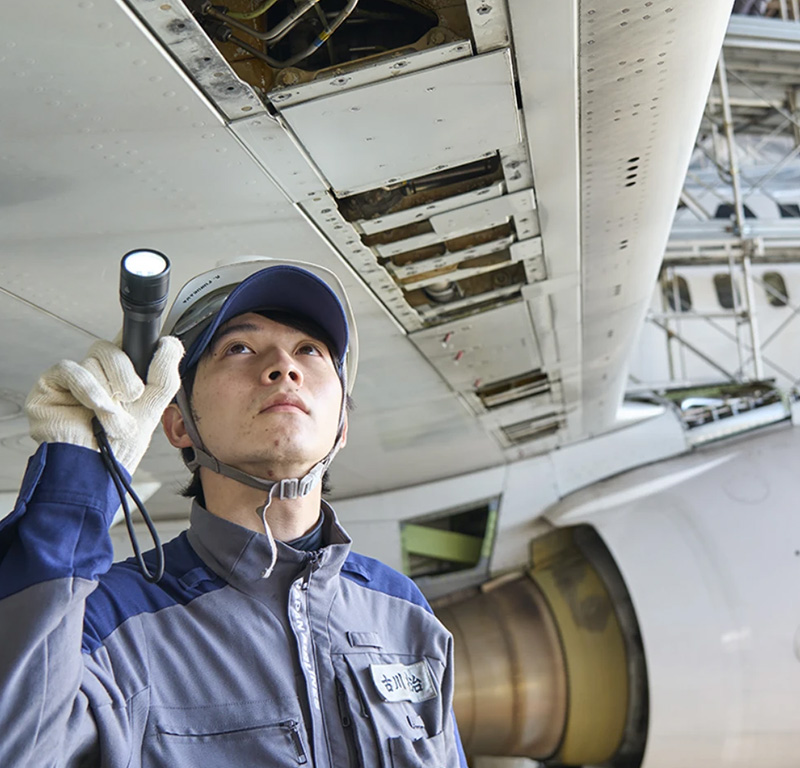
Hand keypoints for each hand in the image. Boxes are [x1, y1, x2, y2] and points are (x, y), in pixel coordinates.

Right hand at [25, 337, 183, 474]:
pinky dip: (88, 388)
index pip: (124, 345)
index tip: (152, 346)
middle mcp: (93, 374)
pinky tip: (95, 407)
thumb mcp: (153, 407)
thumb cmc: (120, 446)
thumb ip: (164, 375)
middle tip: (133, 397)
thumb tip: (171, 344)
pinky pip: (70, 370)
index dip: (134, 340)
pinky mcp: (48, 386)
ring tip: (112, 420)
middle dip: (125, 373)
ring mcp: (70, 380)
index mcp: (118, 376)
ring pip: (92, 360)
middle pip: (109, 349)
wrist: (95, 469)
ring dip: (108, 393)